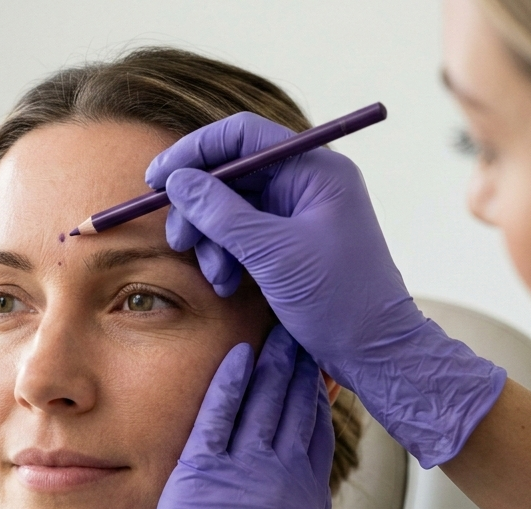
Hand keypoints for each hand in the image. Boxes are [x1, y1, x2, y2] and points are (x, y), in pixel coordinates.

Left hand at [135, 327, 333, 508]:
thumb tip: (312, 479)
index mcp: (306, 502)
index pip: (317, 430)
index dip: (319, 393)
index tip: (320, 363)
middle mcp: (280, 482)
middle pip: (295, 407)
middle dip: (302, 365)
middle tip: (306, 329)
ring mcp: (239, 477)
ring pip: (263, 404)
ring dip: (273, 363)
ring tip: (280, 329)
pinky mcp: (197, 477)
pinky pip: (215, 417)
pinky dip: (228, 382)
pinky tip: (237, 356)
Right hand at [147, 112, 505, 465]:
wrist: (373, 350)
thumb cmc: (338, 299)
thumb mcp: (272, 254)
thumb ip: (221, 213)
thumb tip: (177, 181)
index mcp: (316, 170)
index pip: (243, 136)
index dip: (195, 151)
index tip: (157, 178)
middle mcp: (306, 183)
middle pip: (231, 174)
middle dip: (199, 208)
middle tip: (179, 240)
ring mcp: (297, 213)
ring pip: (229, 208)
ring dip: (211, 240)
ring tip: (216, 276)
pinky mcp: (288, 243)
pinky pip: (240, 234)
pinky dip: (225, 255)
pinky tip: (227, 283)